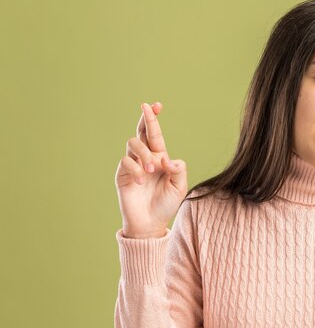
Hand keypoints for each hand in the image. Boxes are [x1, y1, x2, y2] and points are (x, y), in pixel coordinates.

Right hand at [114, 102, 187, 238]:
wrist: (150, 222)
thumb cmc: (166, 204)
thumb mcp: (179, 187)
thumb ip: (179, 171)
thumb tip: (170, 159)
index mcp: (160, 157)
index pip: (156, 134)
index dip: (155, 119)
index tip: (157, 105)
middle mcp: (145, 157)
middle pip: (142, 132)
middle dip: (145, 119)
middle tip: (147, 109)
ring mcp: (133, 164)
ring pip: (134, 144)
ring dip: (144, 153)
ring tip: (152, 169)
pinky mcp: (122, 174)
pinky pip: (126, 162)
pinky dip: (135, 169)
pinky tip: (140, 181)